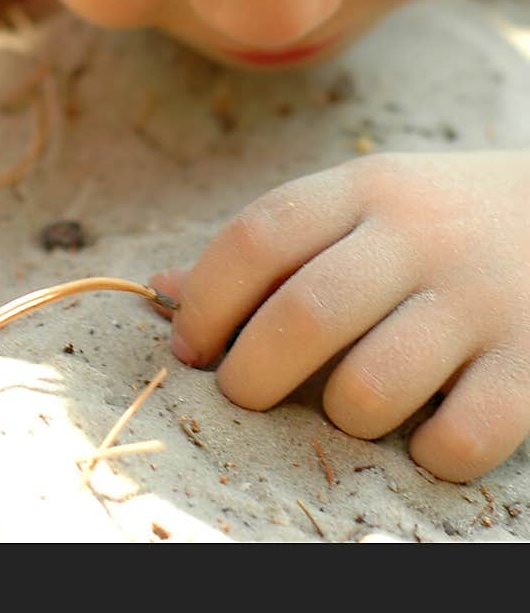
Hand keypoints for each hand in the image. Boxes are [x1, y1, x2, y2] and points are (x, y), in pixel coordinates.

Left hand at [150, 150, 529, 481]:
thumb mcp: (360, 203)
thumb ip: (270, 244)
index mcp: (367, 188)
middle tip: (243, 392)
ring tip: (349, 402)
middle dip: (250, 373)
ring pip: (372, 388)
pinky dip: (428, 452)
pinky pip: (458, 440)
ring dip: (341, 415)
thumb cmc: (436, 219)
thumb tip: (161, 288)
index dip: (205, 301)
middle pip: (304, 315)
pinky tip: (426, 427)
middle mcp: (421, 236)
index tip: (190, 347)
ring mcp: (481, 300)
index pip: (260, 236)